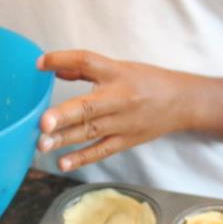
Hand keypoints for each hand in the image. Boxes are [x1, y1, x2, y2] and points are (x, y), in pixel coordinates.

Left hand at [36, 50, 195, 171]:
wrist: (182, 102)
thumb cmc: (148, 81)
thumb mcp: (119, 68)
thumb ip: (85, 69)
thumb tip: (52, 68)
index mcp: (117, 73)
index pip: (87, 62)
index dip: (63, 60)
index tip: (40, 63)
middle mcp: (120, 98)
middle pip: (89, 106)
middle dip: (64, 115)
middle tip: (43, 123)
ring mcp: (123, 123)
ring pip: (90, 131)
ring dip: (65, 139)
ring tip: (42, 144)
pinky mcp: (126, 141)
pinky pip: (101, 151)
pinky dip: (82, 158)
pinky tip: (62, 162)